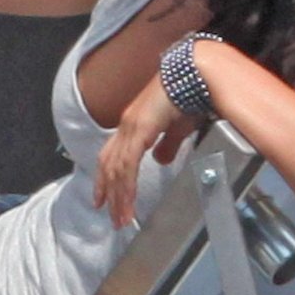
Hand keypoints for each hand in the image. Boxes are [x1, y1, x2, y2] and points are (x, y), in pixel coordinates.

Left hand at [93, 73, 196, 229]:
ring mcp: (130, 128)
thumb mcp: (177, 128)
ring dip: (119, 197)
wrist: (193, 75)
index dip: (105, 177)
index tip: (101, 198)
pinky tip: (128, 202)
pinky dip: (127, 186)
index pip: (111, 155)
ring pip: (117, 170)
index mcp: (133, 125)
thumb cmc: (188, 96)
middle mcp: (126, 127)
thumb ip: (167, 145)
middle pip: (109, 165)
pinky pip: (128, 165)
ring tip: (121, 218)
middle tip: (110, 216)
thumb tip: (160, 161)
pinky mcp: (139, 131)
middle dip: (108, 193)